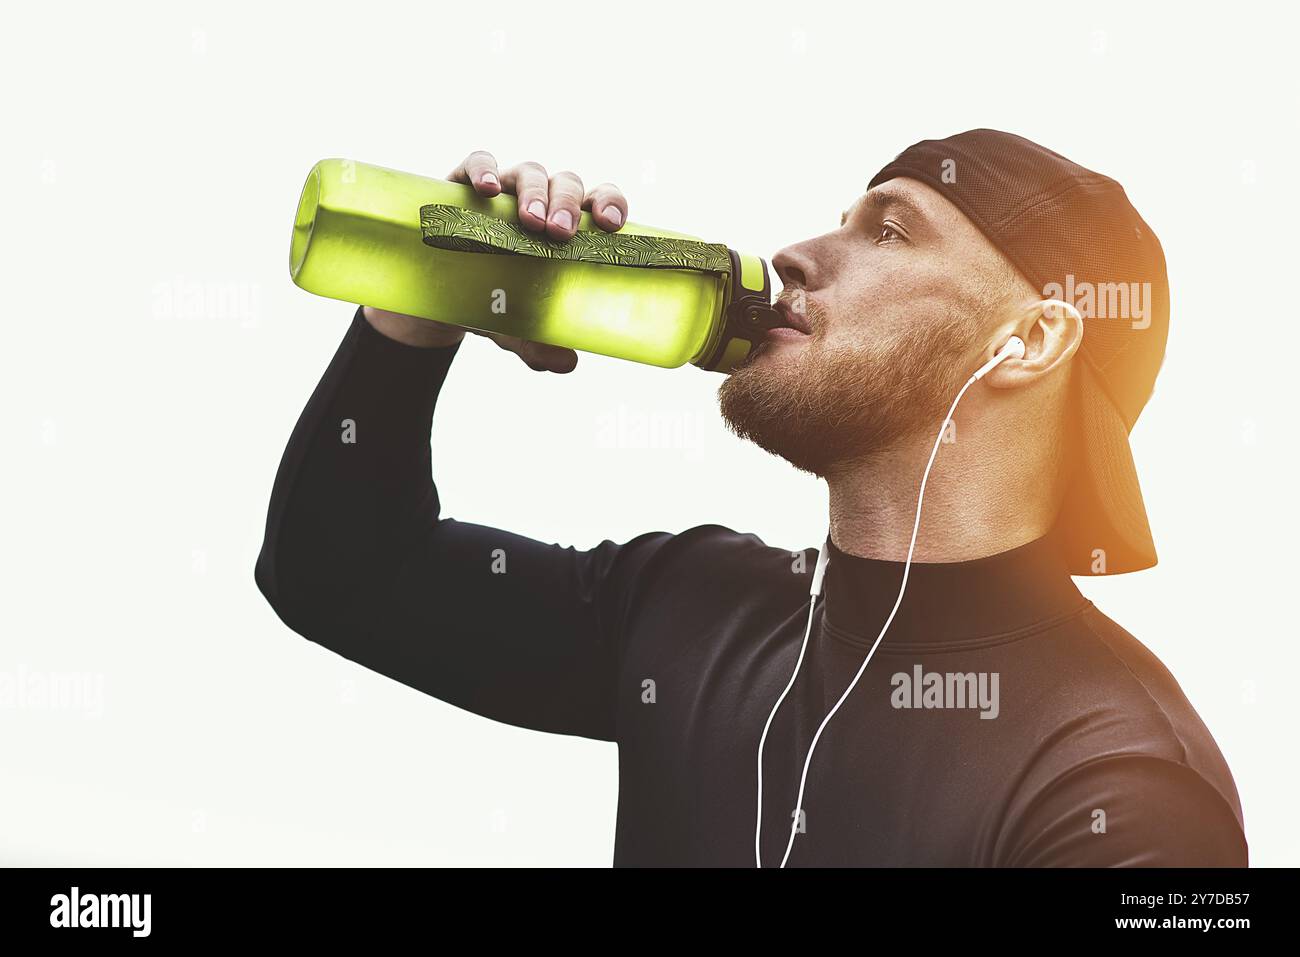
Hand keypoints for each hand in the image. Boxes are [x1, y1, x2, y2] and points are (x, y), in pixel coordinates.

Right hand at [363, 150, 628, 372]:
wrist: (436, 297)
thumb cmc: (490, 302)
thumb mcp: (514, 326)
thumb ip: (539, 343)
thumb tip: (566, 362)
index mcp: (566, 227)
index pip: (598, 201)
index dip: (609, 204)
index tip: (610, 225)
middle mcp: (540, 201)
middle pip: (564, 184)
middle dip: (566, 204)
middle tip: (559, 233)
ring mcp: (503, 190)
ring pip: (528, 173)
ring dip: (533, 193)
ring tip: (529, 221)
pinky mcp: (463, 182)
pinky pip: (477, 162)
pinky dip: (483, 169)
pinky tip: (486, 189)